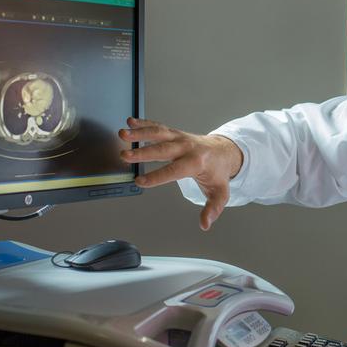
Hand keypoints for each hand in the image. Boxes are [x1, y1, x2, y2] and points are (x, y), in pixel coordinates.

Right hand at [119, 117, 242, 229]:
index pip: (175, 170)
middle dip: (143, 152)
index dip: (157, 176)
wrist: (224, 151)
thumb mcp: (220, 192)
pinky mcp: (174, 133)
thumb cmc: (218, 172)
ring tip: (123, 134)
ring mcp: (180, 138)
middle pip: (163, 149)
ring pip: (159, 134)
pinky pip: (158, 127)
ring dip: (140, 133)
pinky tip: (130, 122)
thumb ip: (213, 208)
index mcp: (197, 162)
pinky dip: (144, 123)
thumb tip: (205, 224)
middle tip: (125, 156)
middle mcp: (187, 147)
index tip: (141, 181)